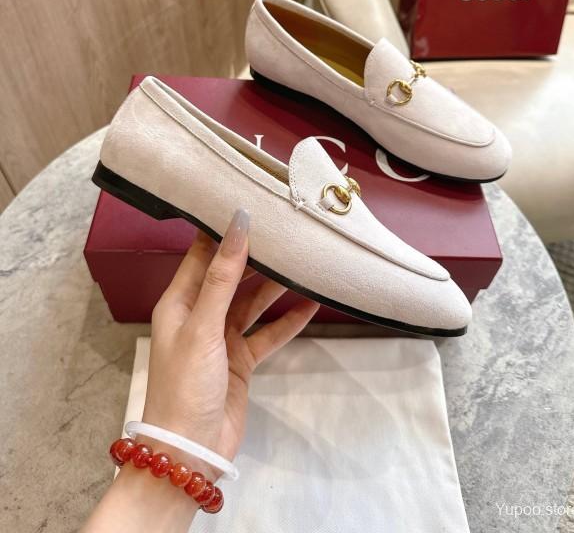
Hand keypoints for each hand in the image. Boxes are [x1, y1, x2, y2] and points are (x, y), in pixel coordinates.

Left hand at [141, 208, 318, 477]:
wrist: (190, 452)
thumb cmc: (186, 383)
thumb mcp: (202, 325)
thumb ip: (223, 276)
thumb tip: (237, 224)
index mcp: (179, 301)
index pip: (202, 254)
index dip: (223, 230)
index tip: (250, 203)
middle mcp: (199, 315)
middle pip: (231, 276)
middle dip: (256, 256)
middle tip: (286, 230)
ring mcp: (221, 339)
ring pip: (252, 303)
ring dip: (275, 287)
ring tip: (304, 262)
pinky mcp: (241, 361)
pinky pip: (267, 334)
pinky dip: (287, 321)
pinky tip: (311, 306)